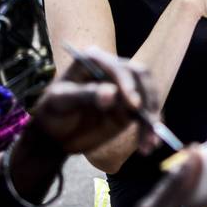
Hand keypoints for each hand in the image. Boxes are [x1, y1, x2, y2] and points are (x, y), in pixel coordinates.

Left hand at [31, 48, 159, 154]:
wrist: (55, 134)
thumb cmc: (53, 111)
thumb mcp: (61, 101)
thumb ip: (85, 95)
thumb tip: (112, 94)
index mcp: (95, 60)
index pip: (119, 67)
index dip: (128, 84)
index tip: (133, 105)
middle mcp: (114, 71)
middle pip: (141, 77)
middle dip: (148, 100)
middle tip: (149, 122)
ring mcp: (125, 89)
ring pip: (148, 96)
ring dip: (153, 118)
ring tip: (150, 142)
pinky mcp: (130, 108)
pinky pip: (147, 115)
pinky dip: (151, 129)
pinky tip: (150, 145)